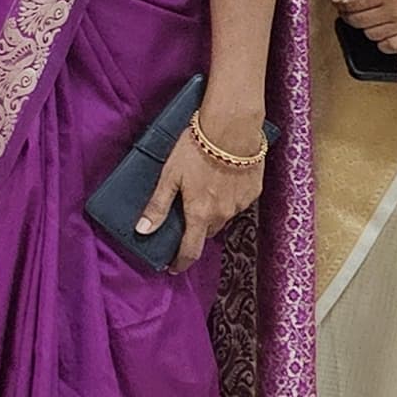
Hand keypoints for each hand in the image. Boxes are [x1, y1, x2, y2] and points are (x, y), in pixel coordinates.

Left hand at [142, 111, 266, 271]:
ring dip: (212, 211)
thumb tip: (143, 231)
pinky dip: (228, 197)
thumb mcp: (169, 176)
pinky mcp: (254, 191)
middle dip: (195, 229)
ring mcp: (241, 204)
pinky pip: (238, 203)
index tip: (173, 267)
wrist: (232, 129)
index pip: (191, 250)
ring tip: (203, 190)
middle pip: (207, 232)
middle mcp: (223, 214)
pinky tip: (221, 180)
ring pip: (223, 217)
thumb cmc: (195, 150)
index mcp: (200, 213)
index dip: (181, 262)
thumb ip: (158, 205)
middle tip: (185, 214)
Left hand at [333, 0, 396, 55]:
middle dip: (348, 15)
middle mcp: (395, 12)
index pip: (351, 3)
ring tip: (367, 18)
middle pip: (357, 21)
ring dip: (364, 28)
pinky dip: (382, 42)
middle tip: (349, 9)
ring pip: (371, 35)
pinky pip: (390, 48)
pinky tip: (382, 32)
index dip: (340, 1)